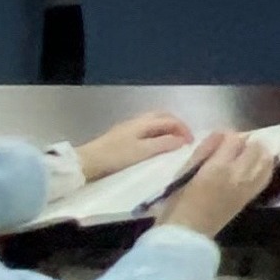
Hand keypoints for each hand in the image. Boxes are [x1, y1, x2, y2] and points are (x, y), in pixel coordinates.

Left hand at [73, 113, 195, 177]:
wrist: (86, 163)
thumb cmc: (115, 157)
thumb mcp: (142, 152)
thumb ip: (163, 145)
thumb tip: (182, 140)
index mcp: (144, 122)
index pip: (171, 120)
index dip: (184, 130)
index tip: (192, 144)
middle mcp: (137, 121)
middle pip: (163, 117)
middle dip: (177, 126)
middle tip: (185, 141)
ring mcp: (128, 128)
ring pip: (154, 123)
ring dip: (167, 130)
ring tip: (173, 145)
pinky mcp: (122, 137)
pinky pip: (146, 130)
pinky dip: (157, 134)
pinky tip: (156, 147)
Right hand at [155, 131, 279, 237]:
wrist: (187, 234)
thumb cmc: (178, 202)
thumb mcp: (185, 171)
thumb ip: (204, 150)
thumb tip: (220, 134)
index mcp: (218, 167)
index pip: (235, 139)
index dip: (229, 135)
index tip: (220, 139)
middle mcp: (238, 175)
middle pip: (255, 147)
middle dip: (246, 142)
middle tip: (234, 147)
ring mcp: (248, 187)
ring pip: (266, 160)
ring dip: (259, 152)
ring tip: (247, 153)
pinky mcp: (250, 197)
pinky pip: (265, 176)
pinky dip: (264, 167)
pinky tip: (255, 166)